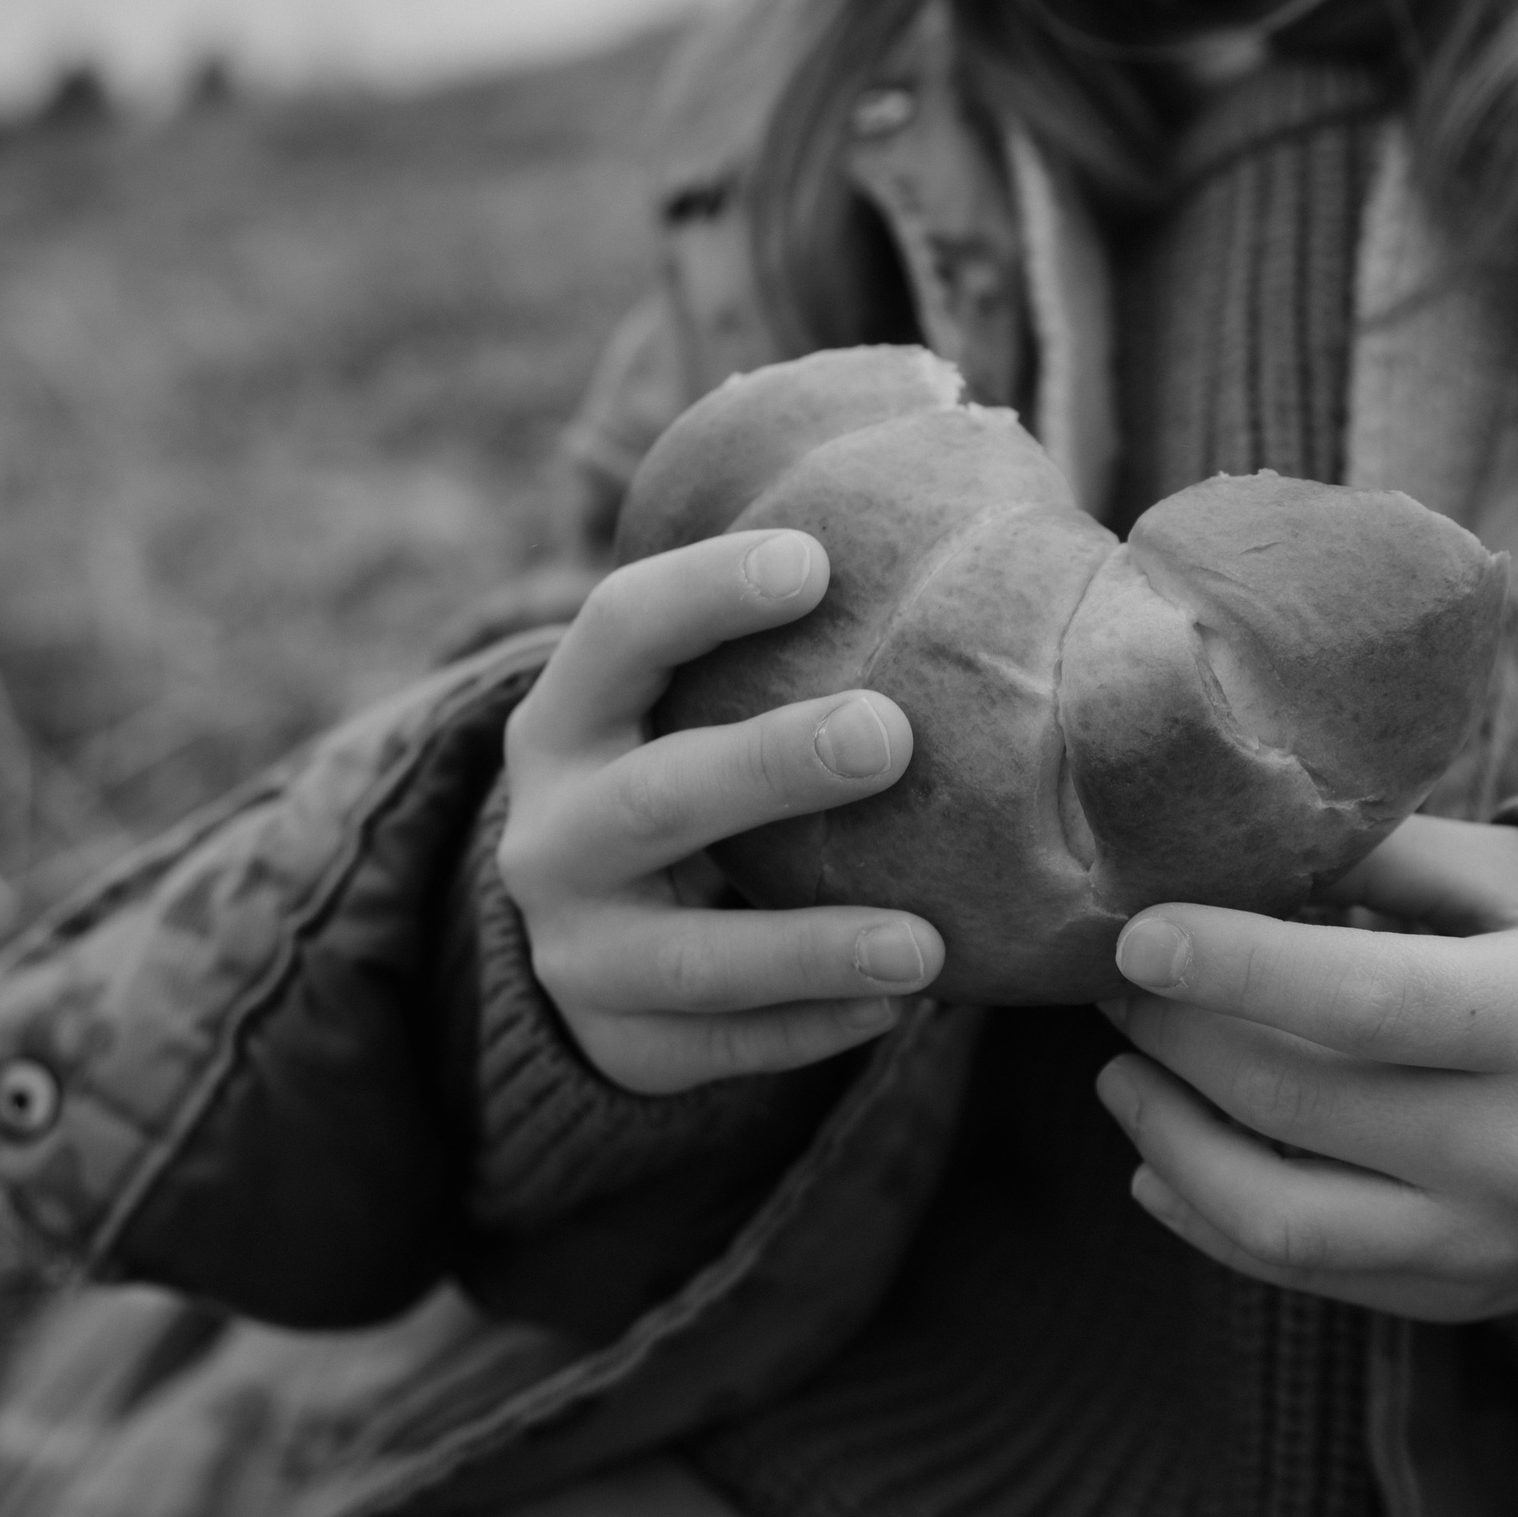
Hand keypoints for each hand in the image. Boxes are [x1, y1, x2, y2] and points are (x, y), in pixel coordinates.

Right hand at [499, 528, 943, 1094]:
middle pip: (655, 796)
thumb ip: (777, 646)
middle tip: (889, 735)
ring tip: (924, 944)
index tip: (816, 559)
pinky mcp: (620, 1042)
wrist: (585, 935)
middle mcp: (551, 829)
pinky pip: (718, 1048)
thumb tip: (966, 468)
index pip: (616, 632)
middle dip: (768, 765)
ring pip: (688, 955)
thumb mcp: (681, 707)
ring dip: (808, 943)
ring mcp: (577, 945)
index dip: (706, 592)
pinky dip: (809, 1028)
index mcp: (568, 716)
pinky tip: (896, 1008)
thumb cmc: (685, 774)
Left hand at [1095, 816, 1517, 1321]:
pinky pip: (1294, 1270)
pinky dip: (1202, 1212)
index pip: (1365, 998)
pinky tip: (1156, 1151)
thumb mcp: (1512, 882)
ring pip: (1276, 1212)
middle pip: (1295, 1098)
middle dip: (1175, 1034)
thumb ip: (1377, 858)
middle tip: (1115, 982)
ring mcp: (1484, 1240)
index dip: (1237, 965)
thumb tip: (1225, 851)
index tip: (1135, 935)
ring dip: (1167, 1136)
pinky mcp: (1450, 1297)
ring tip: (1120, 1073)